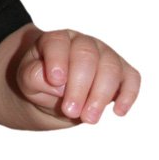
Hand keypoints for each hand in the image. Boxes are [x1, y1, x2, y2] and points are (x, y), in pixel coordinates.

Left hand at [17, 29, 139, 123]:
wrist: (53, 93)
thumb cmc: (40, 83)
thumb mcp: (26, 80)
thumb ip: (33, 77)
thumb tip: (58, 84)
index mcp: (56, 40)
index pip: (58, 42)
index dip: (58, 59)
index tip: (56, 81)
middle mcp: (82, 43)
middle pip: (87, 56)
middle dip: (80, 86)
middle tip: (71, 111)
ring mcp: (104, 55)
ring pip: (110, 68)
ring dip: (101, 95)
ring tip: (88, 119)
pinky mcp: (122, 72)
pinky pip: (132, 78)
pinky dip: (128, 95)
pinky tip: (118, 111)